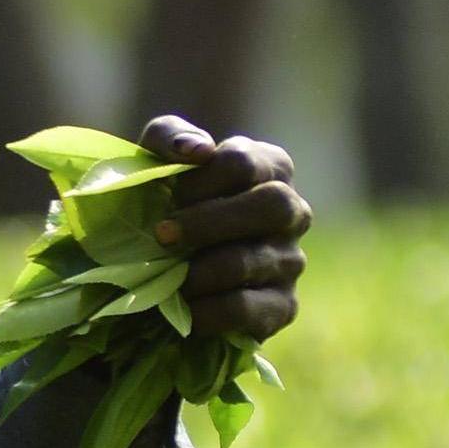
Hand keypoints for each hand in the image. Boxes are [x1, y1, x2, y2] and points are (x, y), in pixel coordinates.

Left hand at [133, 116, 308, 340]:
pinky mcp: (282, 307)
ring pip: (255, 260)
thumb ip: (169, 137)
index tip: (170, 196)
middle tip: (163, 236)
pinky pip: (250, 308)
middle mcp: (292, 211)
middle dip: (211, 221)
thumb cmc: (164, 205)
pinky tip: (184, 307)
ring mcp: (292, 260)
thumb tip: (198, 150)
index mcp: (269, 166)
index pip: (244, 162)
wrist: (159, 275)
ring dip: (202, 269)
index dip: (201, 180)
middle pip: (274, 204)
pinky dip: (209, 309)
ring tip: (169, 276)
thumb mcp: (156, 162)